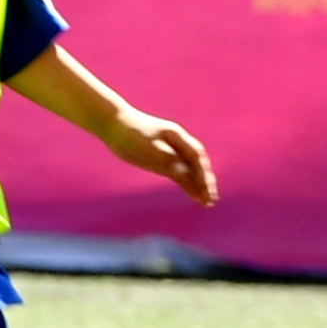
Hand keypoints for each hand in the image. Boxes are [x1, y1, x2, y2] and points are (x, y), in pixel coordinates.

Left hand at [94, 105, 219, 206]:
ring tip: (207, 203)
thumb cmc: (132, 133)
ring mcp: (171, 154)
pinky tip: (193, 195)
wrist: (114, 124)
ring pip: (189, 171)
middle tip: (212, 199)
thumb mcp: (150, 147)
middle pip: (197, 165)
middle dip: (206, 182)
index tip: (207, 188)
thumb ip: (168, 160)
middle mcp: (178, 145)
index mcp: (178, 137)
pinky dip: (187, 185)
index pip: (196, 157)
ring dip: (199, 186)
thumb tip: (184, 173)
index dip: (203, 173)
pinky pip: (179, 175)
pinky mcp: (162, 162)